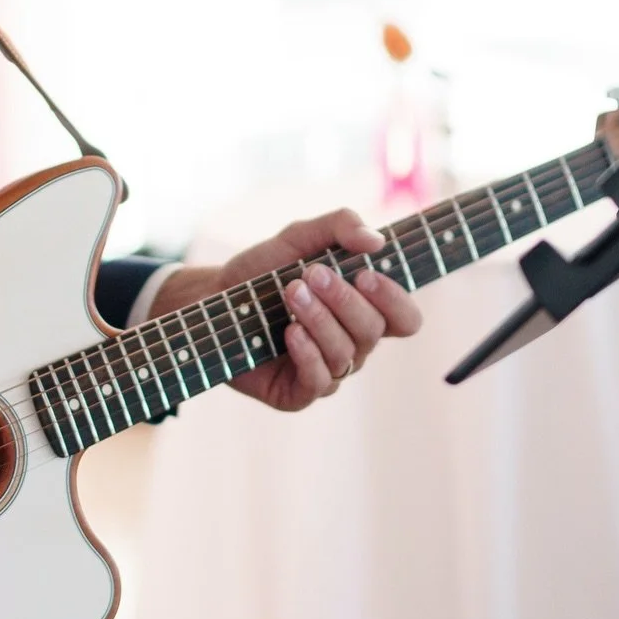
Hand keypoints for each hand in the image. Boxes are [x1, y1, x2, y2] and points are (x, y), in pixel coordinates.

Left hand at [149, 208, 420, 413]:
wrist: (213, 297)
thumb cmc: (263, 270)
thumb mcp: (298, 237)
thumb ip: (340, 226)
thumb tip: (376, 242)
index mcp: (363, 311)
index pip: (405, 319)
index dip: (394, 300)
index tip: (366, 274)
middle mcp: (352, 344)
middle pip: (373, 332)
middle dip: (343, 300)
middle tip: (310, 275)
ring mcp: (328, 371)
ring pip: (346, 355)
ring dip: (319, 320)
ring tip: (290, 292)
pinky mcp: (298, 392)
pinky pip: (320, 382)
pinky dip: (308, 354)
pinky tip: (290, 332)